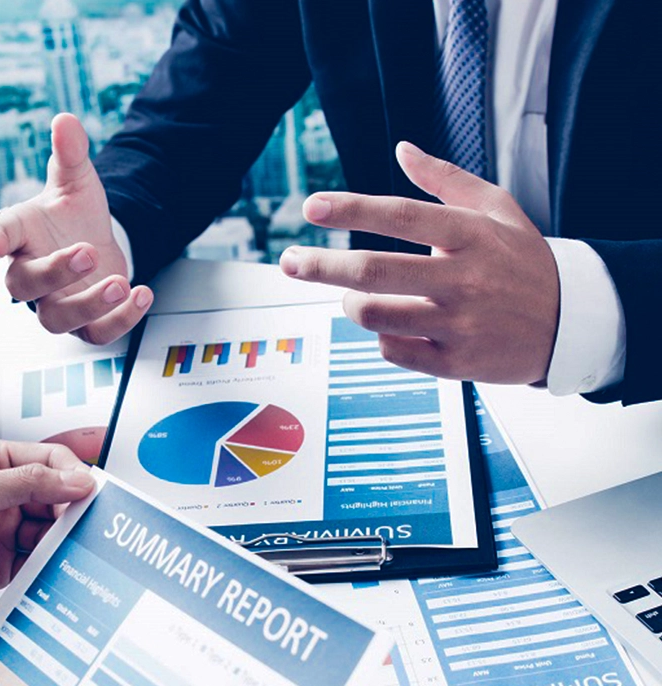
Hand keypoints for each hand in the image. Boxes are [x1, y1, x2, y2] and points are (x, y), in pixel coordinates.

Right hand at [0, 113, 152, 343]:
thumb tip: (66, 121)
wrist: (96, 241)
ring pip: (58, 320)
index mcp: (19, 236)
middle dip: (55, 272)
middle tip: (87, 251)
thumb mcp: (75, 181)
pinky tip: (142, 294)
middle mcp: (30, 276)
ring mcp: (56, 304)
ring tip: (120, 283)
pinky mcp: (86, 324)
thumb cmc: (72, 215)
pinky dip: (122, 320)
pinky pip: (97, 333)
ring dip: (90, 305)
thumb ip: (69, 154)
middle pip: (24, 287)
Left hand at [0, 440, 93, 666]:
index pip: (46, 461)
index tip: (90, 493)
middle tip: (89, 525)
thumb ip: (25, 483)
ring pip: (52, 531)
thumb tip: (75, 480)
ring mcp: (3, 532)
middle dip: (73, 510)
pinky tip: (58, 570)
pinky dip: (53, 567)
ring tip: (74, 550)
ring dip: (65, 541)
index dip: (72, 475)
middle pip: (55, 497)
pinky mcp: (3, 567)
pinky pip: (40, 563)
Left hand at [279, 141, 559, 383]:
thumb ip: (446, 179)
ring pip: (375, 315)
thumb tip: (403, 149)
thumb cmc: (524, 261)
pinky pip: (393, 350)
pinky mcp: (454, 363)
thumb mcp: (497, 208)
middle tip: (289, 262)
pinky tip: (388, 326)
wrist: (569, 323)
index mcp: (470, 235)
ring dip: (351, 304)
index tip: (312, 207)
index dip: (351, 209)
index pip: (399, 215)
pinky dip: (380, 336)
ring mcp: (457, 325)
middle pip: (373, 271)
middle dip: (320, 265)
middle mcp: (463, 280)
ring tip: (349, 295)